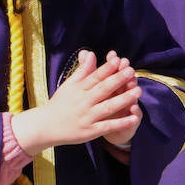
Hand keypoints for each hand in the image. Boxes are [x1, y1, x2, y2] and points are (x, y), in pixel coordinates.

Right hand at [11, 50, 141, 155]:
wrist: (46, 126)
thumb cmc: (59, 103)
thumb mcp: (68, 84)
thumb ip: (82, 70)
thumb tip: (91, 53)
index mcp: (77, 89)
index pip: (94, 77)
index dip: (107, 69)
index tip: (119, 60)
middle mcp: (83, 101)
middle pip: (103, 89)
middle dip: (118, 80)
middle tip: (131, 71)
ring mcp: (87, 117)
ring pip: (108, 106)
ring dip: (124, 99)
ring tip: (138, 91)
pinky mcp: (91, 131)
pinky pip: (108, 126)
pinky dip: (121, 122)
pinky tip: (133, 117)